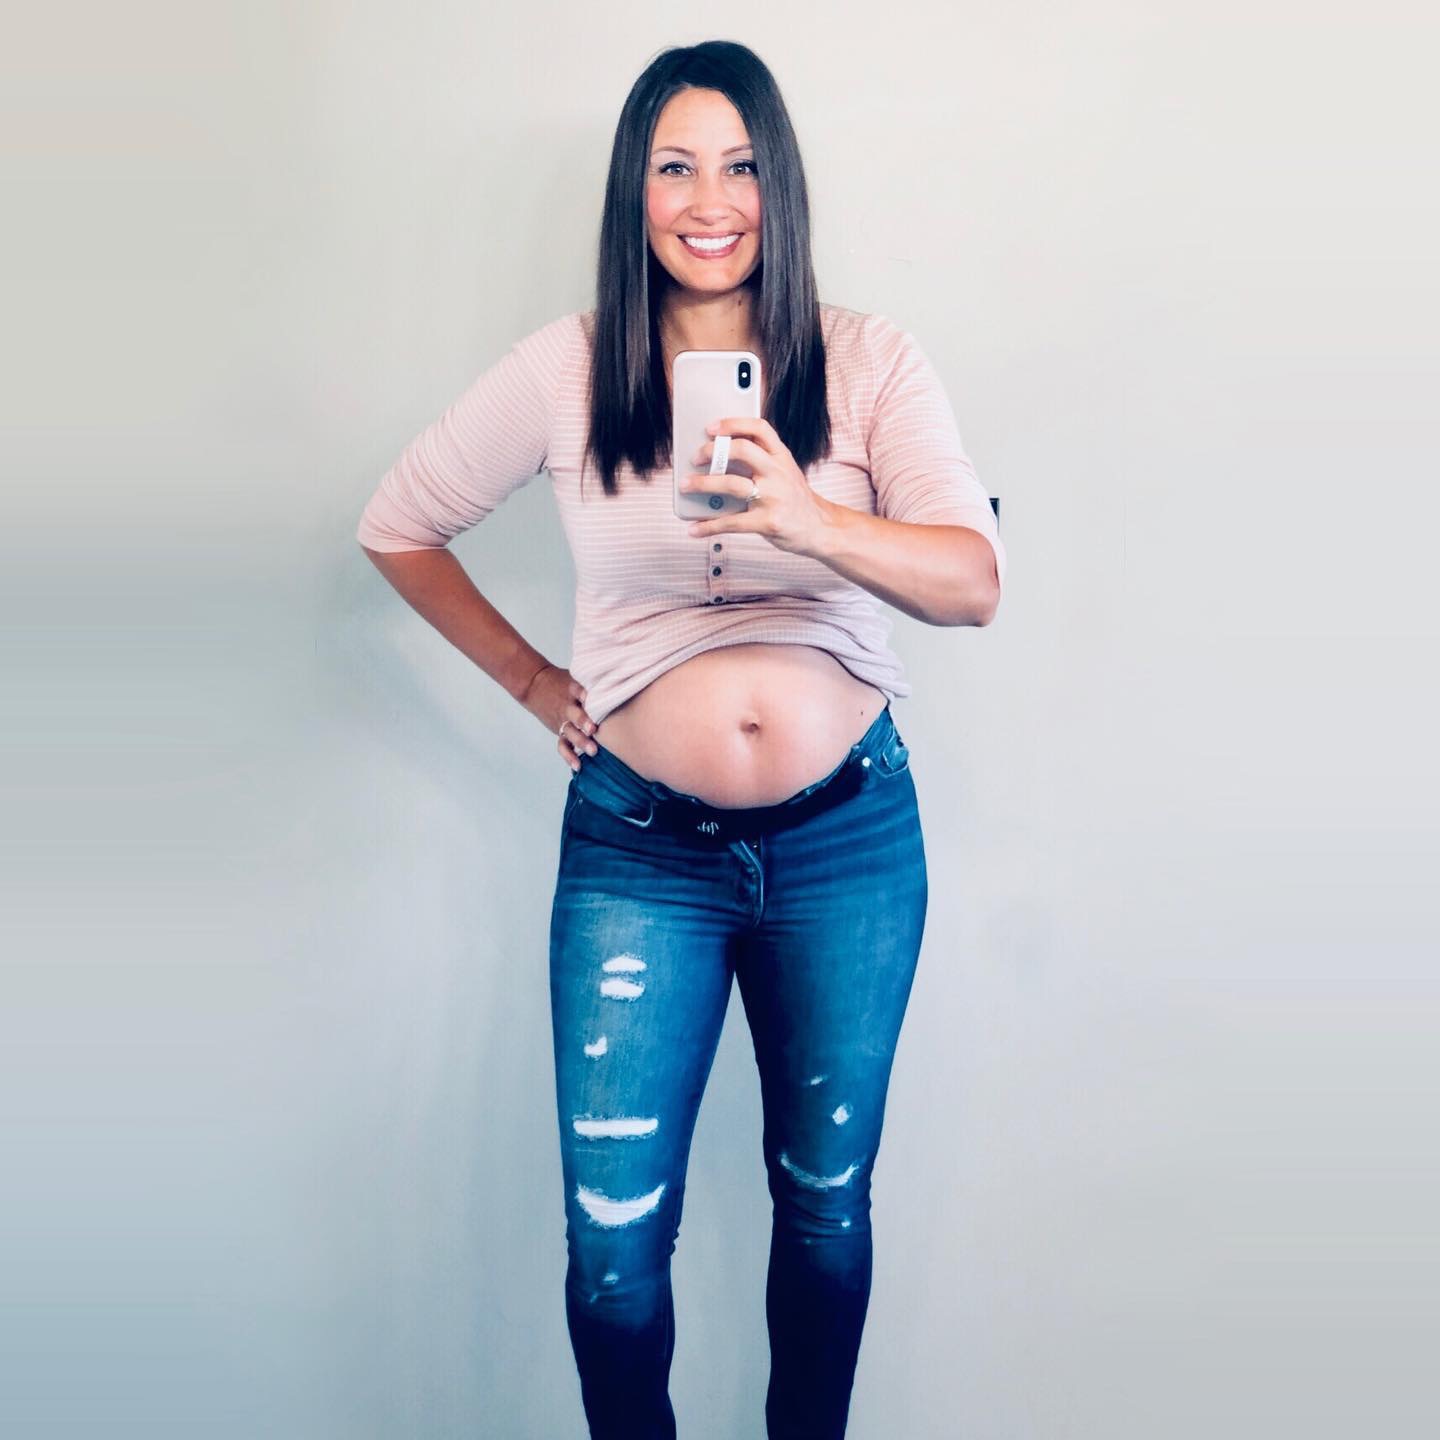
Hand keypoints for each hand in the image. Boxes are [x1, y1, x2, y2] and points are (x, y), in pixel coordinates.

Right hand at [519, 663, 599, 771]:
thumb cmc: (565, 681)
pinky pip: (562, 744)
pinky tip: (578, 766)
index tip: (589, 698)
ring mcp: (563, 720)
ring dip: (580, 742)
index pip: (577, 691)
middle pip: (574, 714)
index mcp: (572, 690)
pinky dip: (568, 756)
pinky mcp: (559, 730)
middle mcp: (568, 706)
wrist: (536, 684)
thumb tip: (622, 682)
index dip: (583, 694)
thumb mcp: (576, 676)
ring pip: (569, 732)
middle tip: (593, 730)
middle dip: (582, 722)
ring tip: (593, 751)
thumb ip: (594, 683)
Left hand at [679, 418, 831, 556]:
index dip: (733, 423)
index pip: (759, 428)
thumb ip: (760, 462)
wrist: (822, 529)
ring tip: (685, 485)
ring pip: (732, 484)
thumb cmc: (795, 500)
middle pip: (742, 449)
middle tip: (694, 458)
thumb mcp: (786, 472)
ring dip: (702, 484)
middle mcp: (779, 473)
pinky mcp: (768, 522)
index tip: (711, 428)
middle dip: (712, 451)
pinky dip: (708, 526)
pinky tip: (695, 529)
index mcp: (782, 457)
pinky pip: (731, 522)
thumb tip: (716, 459)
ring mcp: (774, 497)